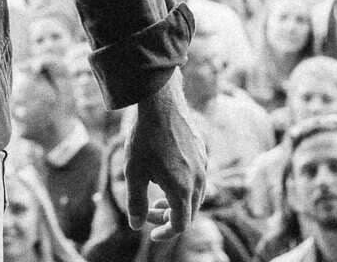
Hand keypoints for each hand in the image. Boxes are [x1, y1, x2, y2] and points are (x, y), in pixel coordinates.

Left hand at [126, 74, 208, 240]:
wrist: (161, 104)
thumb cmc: (144, 137)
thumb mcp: (133, 172)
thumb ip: (136, 202)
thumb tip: (136, 225)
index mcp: (183, 189)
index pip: (180, 224)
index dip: (165, 232)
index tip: (151, 233)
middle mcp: (199, 180)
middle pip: (189, 212)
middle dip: (169, 217)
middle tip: (150, 212)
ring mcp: (203, 166)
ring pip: (195, 196)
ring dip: (177, 202)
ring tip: (157, 198)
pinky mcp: (203, 154)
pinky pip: (197, 179)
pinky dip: (183, 187)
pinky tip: (165, 175)